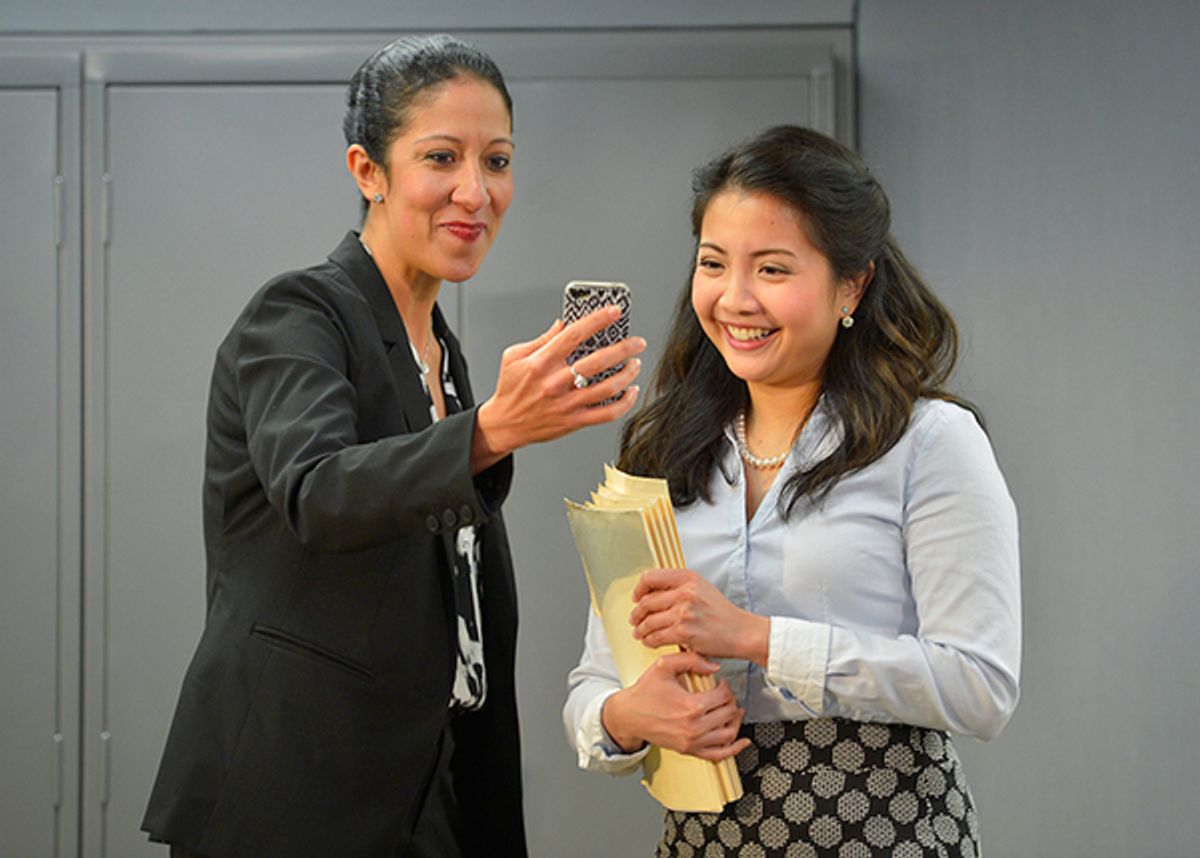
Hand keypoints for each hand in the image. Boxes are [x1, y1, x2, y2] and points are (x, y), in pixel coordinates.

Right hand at [471, 306, 644, 471]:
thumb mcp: (515, 356)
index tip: (614, 312)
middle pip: (598, 361)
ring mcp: (567, 404)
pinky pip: (606, 414)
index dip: (598, 320)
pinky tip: (630, 392)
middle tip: (636, 342)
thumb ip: (542, 339)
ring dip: (627, 374)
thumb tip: (563, 323)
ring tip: (635, 364)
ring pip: (607, 388)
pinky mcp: (574, 421)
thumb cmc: (510, 389)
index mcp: (541, 362)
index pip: (574, 335)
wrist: (505, 425)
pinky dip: (624, 403)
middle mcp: (556, 383)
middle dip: (624, 348)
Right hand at [601, 651, 748, 760]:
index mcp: (692, 706)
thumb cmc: (645, 692)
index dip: (726, 686)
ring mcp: (693, 741)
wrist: (628, 716)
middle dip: (730, 700)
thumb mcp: (664, 666)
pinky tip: (742, 742)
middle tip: (724, 694)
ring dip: (735, 720)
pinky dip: (734, 749)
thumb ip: (691, 660)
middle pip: (729, 712)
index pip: (723, 695)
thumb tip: (714, 666)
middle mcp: (695, 726)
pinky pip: (719, 754)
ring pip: (729, 732)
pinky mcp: (690, 750)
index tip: (721, 683)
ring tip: (733, 710)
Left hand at [630, 568, 769, 664]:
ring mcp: (684, 612)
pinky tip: (650, 642)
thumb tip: (651, 593)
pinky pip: (656, 637)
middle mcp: (685, 592)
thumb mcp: (702, 588)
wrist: (740, 631)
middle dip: (636, 614)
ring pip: (649, 621)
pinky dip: (649, 641)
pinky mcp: (684, 632)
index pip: (651, 577)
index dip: (639, 589)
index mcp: (688, 578)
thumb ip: (679, 586)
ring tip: (639, 633)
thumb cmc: (722, 613)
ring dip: (640, 630)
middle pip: (647, 602)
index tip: (636, 597)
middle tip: (634, 620)